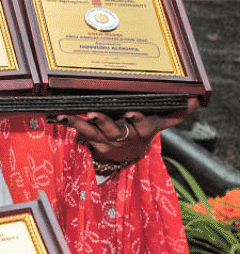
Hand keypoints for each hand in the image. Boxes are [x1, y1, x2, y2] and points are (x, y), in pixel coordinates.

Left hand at [57, 98, 198, 165]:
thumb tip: (197, 100)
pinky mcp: (91, 141)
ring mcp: (105, 141)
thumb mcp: (161, 122)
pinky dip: (68, 123)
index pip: (142, 126)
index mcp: (141, 131)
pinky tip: (57, 115)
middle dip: (104, 122)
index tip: (132, 112)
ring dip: (78, 124)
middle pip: (113, 130)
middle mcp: (123, 137)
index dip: (138, 120)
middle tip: (93, 112)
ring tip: (67, 115)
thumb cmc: (144, 130)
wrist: (129, 154)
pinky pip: (78, 132)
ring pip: (91, 133)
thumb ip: (176, 113)